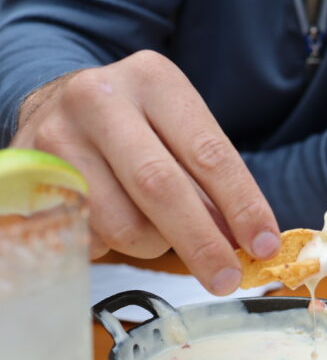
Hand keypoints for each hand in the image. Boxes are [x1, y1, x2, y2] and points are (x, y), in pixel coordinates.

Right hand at [10, 50, 279, 294]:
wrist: (55, 107)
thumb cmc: (136, 129)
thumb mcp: (178, 135)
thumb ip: (212, 186)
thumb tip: (246, 243)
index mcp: (154, 81)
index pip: (209, 153)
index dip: (242, 205)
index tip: (263, 245)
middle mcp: (100, 99)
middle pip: (161, 186)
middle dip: (202, 243)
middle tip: (228, 278)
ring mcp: (58, 136)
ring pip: (123, 222)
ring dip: (153, 245)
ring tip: (154, 229)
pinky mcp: (30, 176)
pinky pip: (89, 235)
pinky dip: (113, 244)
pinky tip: (111, 220)